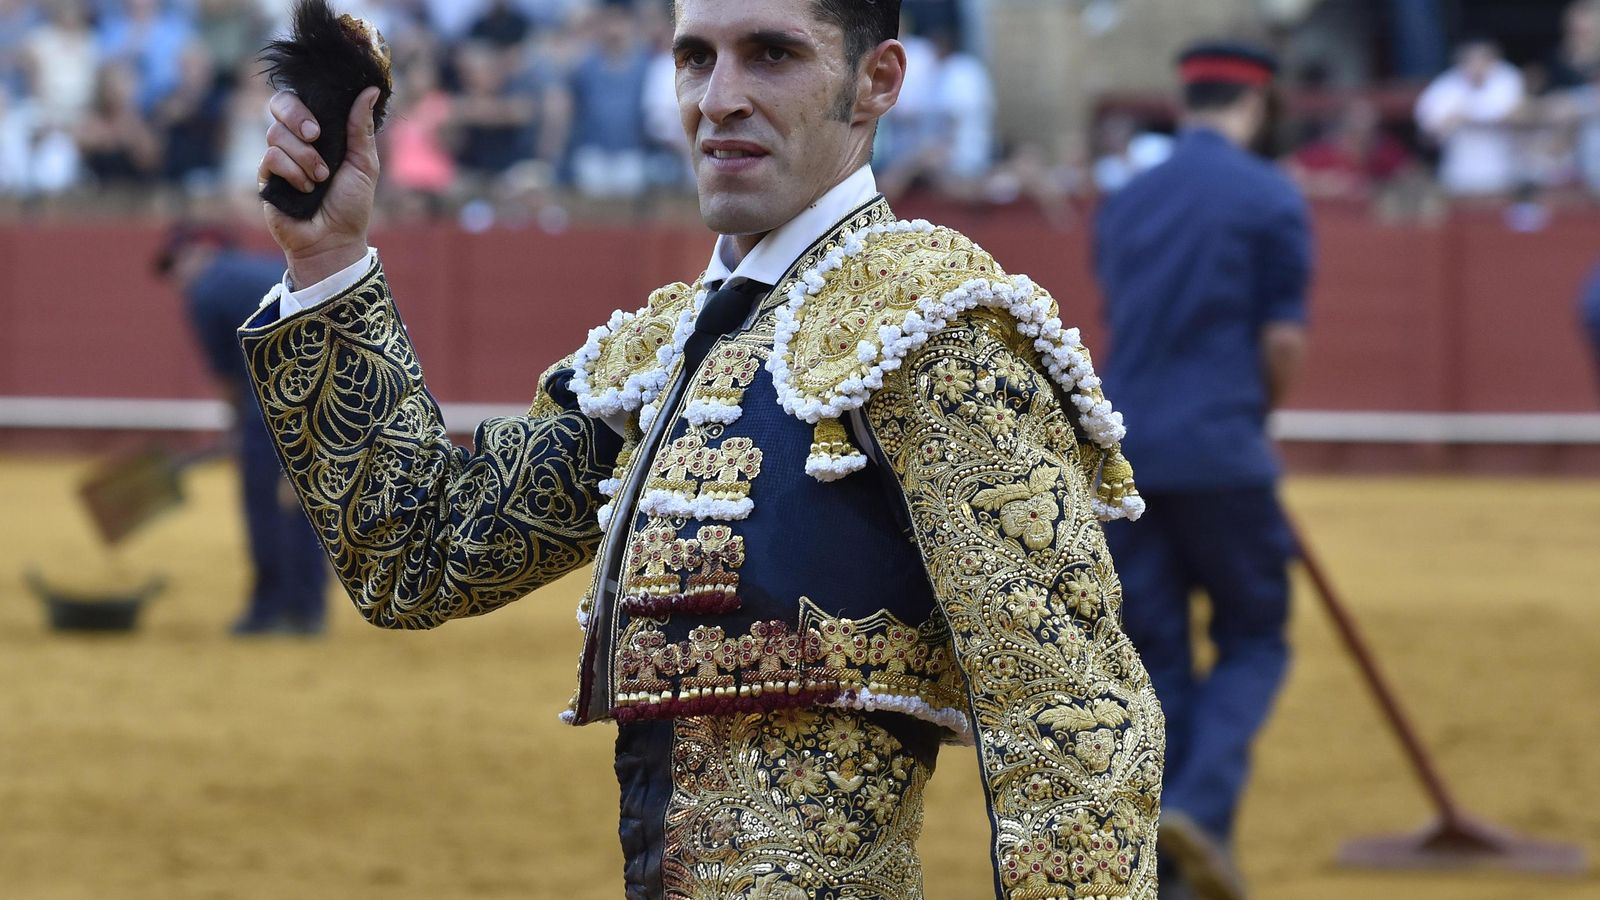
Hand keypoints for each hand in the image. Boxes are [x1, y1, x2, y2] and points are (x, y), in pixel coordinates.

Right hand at [258, 85, 381, 287]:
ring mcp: (279, 157)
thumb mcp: (364, 163)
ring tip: (321, 179)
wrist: (334, 241)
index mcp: (320, 133)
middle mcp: (296, 141)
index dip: (305, 101)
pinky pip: (271, 157)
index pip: (300, 98)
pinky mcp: (266, 176)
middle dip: (298, 116)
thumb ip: (360, 127)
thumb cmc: (351, 205)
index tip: (323, 120)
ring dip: (304, 156)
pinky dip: (293, 171)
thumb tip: (370, 90)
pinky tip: (306, 189)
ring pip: (276, 133)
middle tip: (316, 137)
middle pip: (279, 103)